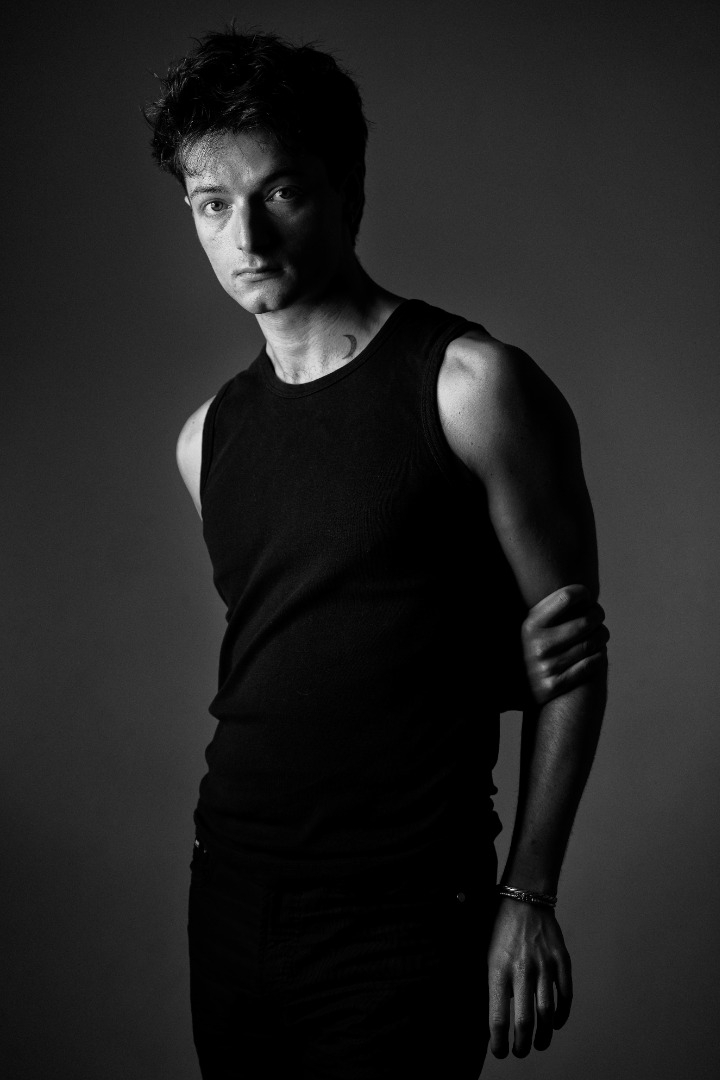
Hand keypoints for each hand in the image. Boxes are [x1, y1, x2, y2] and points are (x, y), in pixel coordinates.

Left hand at [488, 898, 572, 1057]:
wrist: (524, 897)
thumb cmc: (499, 927)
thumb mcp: (486, 954)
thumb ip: (493, 984)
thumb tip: (497, 1017)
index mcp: (498, 969)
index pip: (498, 1017)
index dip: (498, 1042)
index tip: (499, 1052)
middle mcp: (522, 970)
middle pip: (525, 1022)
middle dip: (522, 1045)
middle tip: (520, 1052)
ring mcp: (544, 965)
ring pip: (547, 1013)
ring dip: (544, 1036)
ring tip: (539, 1044)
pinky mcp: (561, 960)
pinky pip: (565, 995)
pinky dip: (562, 1015)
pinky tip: (556, 1023)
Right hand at [522, 584, 608, 705]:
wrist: (519, 687)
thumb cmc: (535, 645)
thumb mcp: (534, 625)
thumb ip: (554, 608)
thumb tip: (583, 590)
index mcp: (531, 624)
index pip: (566, 597)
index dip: (583, 593)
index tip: (586, 597)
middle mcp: (538, 645)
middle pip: (586, 621)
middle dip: (598, 615)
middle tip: (598, 615)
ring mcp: (547, 667)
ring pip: (592, 643)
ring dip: (602, 635)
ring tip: (600, 633)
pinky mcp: (556, 685)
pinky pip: (592, 664)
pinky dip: (599, 655)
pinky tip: (597, 652)